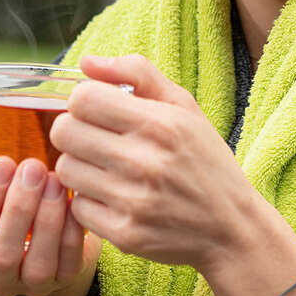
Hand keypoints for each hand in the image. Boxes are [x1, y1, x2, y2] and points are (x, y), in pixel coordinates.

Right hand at [0, 157, 100, 295]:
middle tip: (32, 168)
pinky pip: (69, 261)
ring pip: (38, 264)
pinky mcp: (63, 279)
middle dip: (18, 207)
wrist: (38, 225)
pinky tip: (73, 200)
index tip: (2, 163)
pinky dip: (71, 230)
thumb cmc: (0, 206)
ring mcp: (32, 285)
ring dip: (47, 218)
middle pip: (2, 254)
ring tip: (54, 180)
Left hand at [50, 54, 261, 274]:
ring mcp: (133, 200)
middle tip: (95, 136)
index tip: (96, 108)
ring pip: (65, 169)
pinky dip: (89, 199)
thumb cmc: (204, 157)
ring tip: (105, 166)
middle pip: (64, 132)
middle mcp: (144, 161)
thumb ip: (136, 73)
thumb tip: (86, 61)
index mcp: (159, 122)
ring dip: (80, 165)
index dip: (83, 99)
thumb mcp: (183, 105)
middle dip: (74, 129)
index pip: (82, 98)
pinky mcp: (124, 234)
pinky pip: (76, 206)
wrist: (231, 225)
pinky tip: (113, 195)